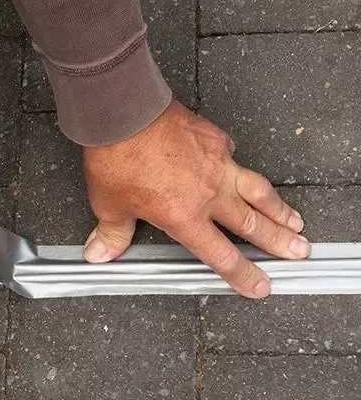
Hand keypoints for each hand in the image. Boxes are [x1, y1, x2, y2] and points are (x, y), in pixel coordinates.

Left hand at [82, 100, 309, 297]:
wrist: (125, 114)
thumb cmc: (117, 159)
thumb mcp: (109, 204)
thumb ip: (112, 234)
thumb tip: (99, 254)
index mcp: (185, 217)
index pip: (222, 256)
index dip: (243, 275)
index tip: (259, 285)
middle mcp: (209, 194)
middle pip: (253, 224)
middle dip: (279, 242)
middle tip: (299, 251)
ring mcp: (217, 164)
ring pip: (257, 191)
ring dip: (278, 208)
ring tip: (294, 220)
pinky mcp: (215, 138)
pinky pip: (234, 156)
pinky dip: (242, 167)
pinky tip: (244, 170)